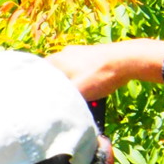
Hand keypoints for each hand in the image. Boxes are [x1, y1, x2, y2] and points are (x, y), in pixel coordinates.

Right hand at [45, 39, 163, 100]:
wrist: (128, 60)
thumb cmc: (99, 75)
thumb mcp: (76, 92)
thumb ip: (58, 100)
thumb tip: (46, 110)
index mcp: (54, 61)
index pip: (35, 76)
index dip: (35, 90)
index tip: (37, 102)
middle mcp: (62, 54)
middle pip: (50, 75)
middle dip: (52, 88)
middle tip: (54, 103)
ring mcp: (76, 52)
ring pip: (65, 72)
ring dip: (67, 85)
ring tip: (72, 98)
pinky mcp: (90, 55)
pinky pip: (77, 69)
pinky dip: (78, 79)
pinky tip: (86, 88)